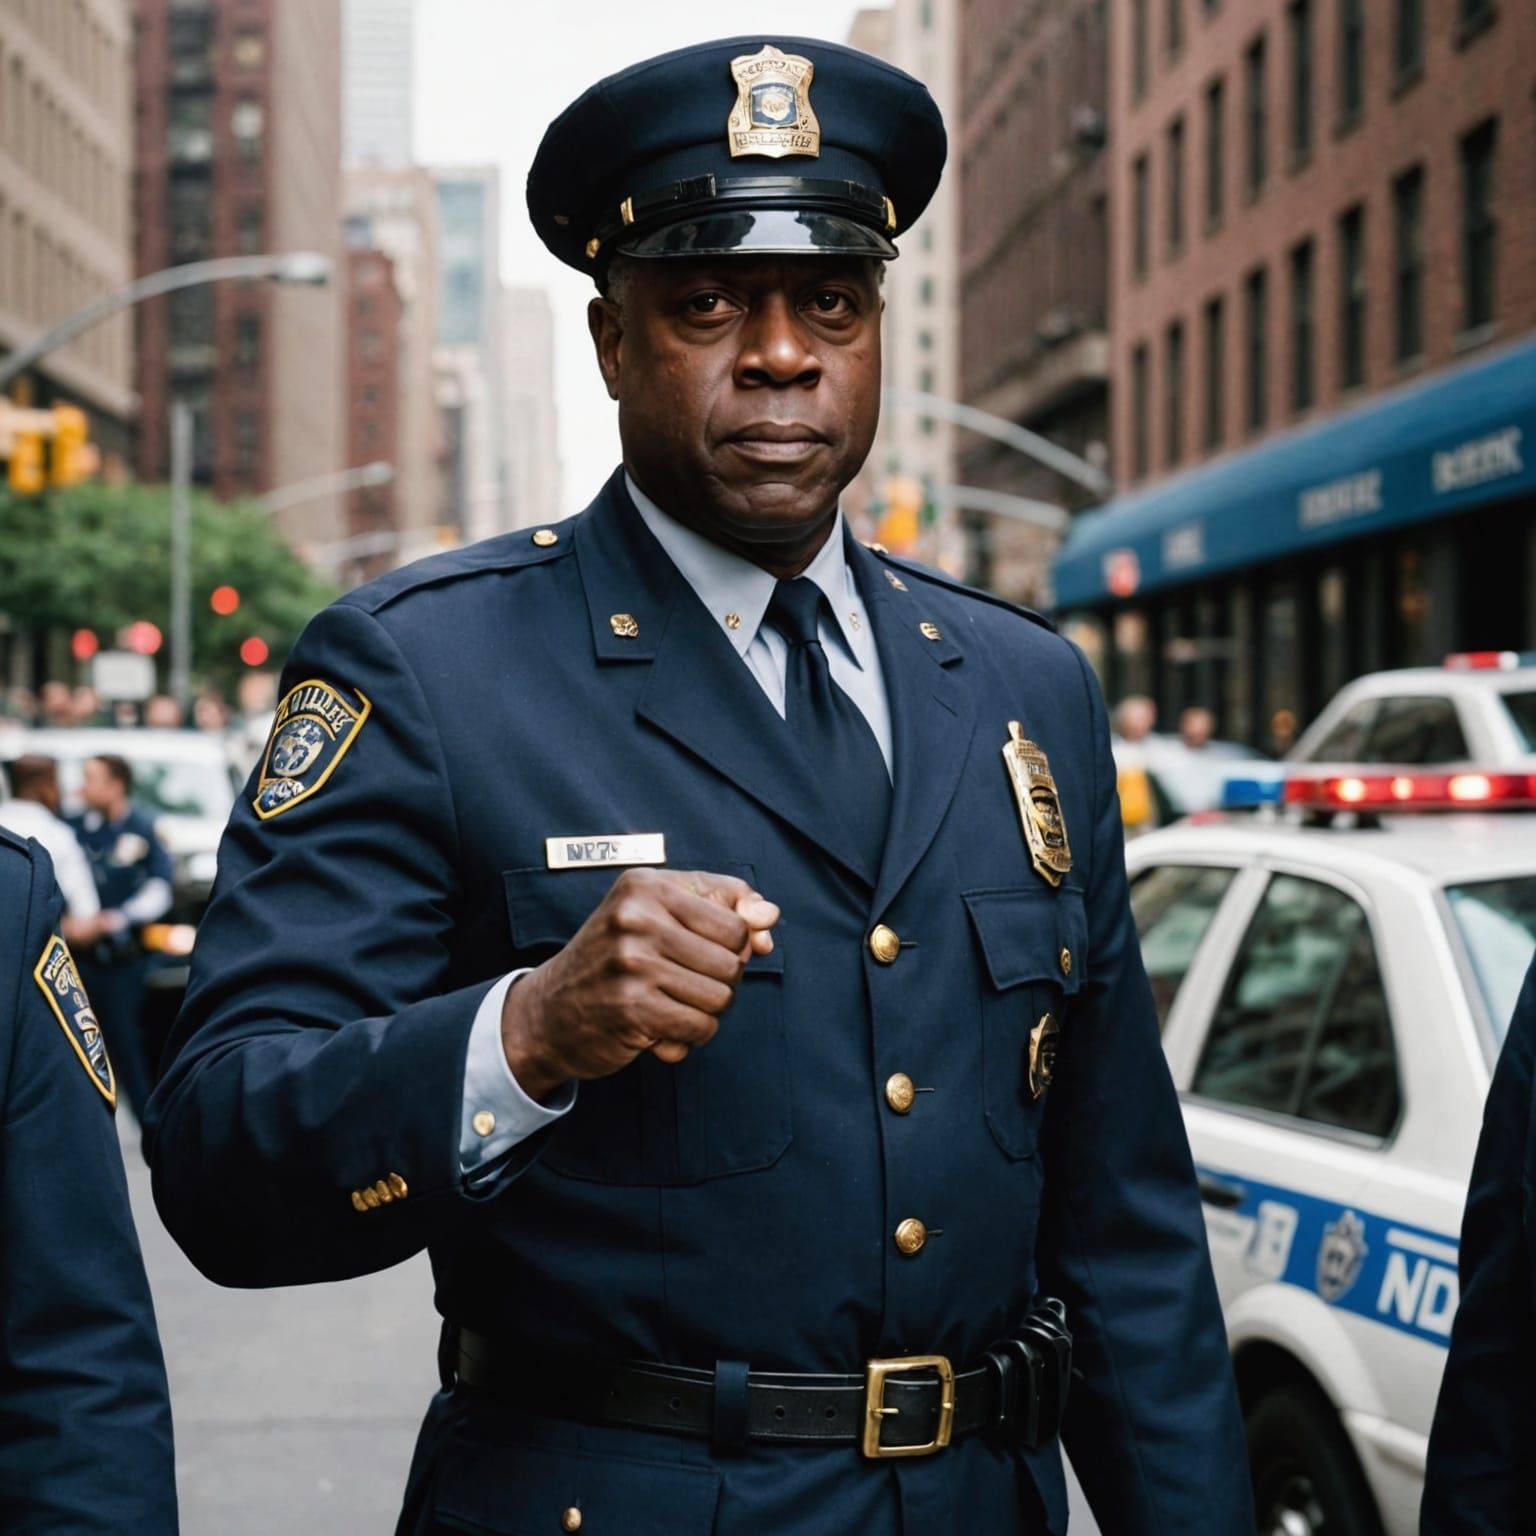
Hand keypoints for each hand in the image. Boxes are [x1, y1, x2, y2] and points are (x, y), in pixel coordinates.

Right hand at [500, 869, 779, 1102]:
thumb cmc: (613, 960)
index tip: (706, 954)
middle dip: (719, 982)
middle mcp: (637, 917)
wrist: (547, 1013)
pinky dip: (690, 1036)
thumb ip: (722, 908)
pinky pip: (700, 1027)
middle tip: (683, 984)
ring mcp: (632, 962)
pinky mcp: (632, 1007)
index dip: (735, 947)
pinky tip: (661, 1027)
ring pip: (721, 996)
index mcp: (647, 885)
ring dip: (705, 1011)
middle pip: (733, 960)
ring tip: (671, 1004)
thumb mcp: (660, 916)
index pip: (736, 920)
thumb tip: (769, 917)